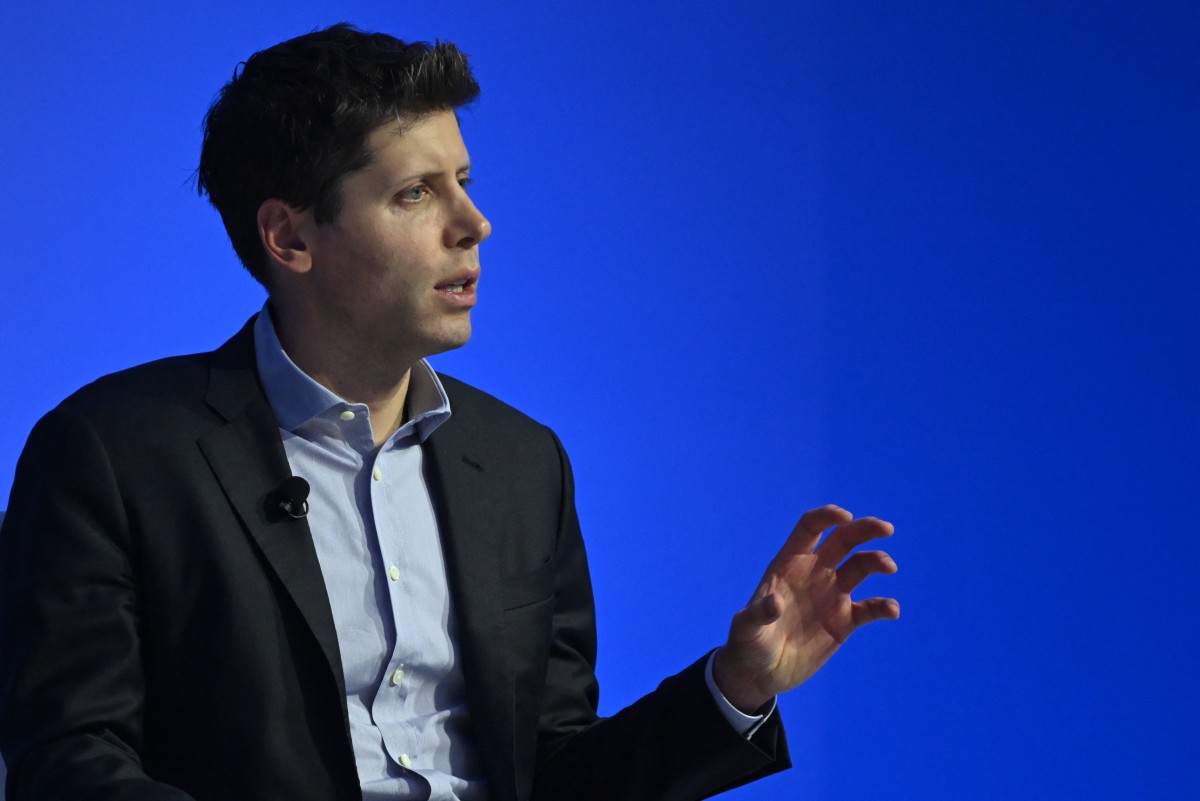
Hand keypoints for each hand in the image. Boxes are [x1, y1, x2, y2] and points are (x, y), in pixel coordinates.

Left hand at [712, 505, 899, 712]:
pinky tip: (892, 611)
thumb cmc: (748, 643)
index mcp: (789, 564)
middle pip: (843, 540)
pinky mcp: (844, 621)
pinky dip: (884, 606)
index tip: (846, 517)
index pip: (810, 528)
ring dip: (877, 561)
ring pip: (860, 567)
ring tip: (888, 567)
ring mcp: (831, 595)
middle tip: (887, 529)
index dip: (827, 517)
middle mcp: (814, 573)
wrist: (761, 672)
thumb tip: (775, 603)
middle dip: (864, 530)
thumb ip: (758, 615)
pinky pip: (870, 608)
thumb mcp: (746, 629)